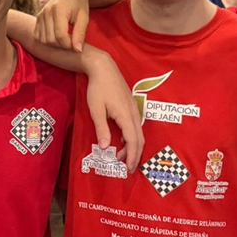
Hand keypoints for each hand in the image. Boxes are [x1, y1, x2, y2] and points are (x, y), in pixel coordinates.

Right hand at [35, 0, 89, 51]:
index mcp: (58, 10)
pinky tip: (56, 36)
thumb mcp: (84, 18)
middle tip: (71, 42)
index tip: (76, 44)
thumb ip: (80, 34)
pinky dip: (46, 40)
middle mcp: (46, 12)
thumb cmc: (79, 5)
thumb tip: (78, 50)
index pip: (60, 35)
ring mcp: (40, 15)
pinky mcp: (37, 18)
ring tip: (64, 39)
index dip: (68, 45)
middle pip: (50, 39)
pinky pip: (38, 36)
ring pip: (43, 40)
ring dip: (54, 44)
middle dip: (62, 45)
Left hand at [83, 49, 142, 171]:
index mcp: (126, 116)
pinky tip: (123, 140)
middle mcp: (133, 113)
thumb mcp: (96, 110)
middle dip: (135, 155)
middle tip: (128, 168)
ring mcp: (134, 109)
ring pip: (139, 133)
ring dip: (133, 147)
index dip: (132, 157)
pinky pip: (136, 126)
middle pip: (139, 140)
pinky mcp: (132, 106)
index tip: (128, 169)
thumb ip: (101, 129)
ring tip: (123, 157)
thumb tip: (105, 148)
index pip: (133, 141)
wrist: (104, 68)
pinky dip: (132, 138)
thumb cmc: (98, 88)